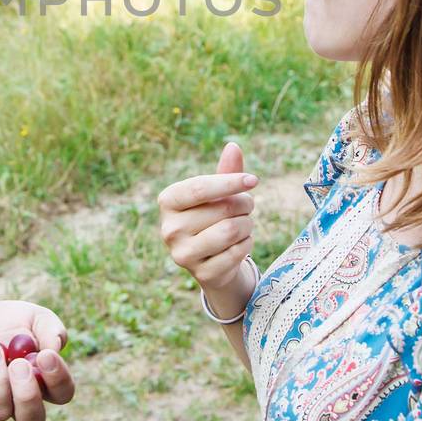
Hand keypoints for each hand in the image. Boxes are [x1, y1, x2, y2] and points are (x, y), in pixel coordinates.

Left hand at [0, 300, 76, 420]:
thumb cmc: (8, 321)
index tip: (46, 355)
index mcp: (44, 382)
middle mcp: (18, 401)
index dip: (58, 379)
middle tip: (19, 364)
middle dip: (27, 395)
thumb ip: (50, 328)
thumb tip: (55, 346)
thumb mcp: (33, 316)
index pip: (62, 394)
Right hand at [158, 142, 257, 294]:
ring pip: (231, 231)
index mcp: (168, 201)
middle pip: (222, 209)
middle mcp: (169, 228)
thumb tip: (233, 146)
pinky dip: (247, 245)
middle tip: (247, 206)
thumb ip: (226, 171)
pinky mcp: (201, 274)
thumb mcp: (218, 193)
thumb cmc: (213, 216)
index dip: (230, 182)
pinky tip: (240, 244)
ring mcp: (182, 254)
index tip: (254, 180)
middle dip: (244, 205)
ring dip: (247, 225)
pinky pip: (237, 253)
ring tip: (244, 224)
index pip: (199, 188)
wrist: (211, 260)